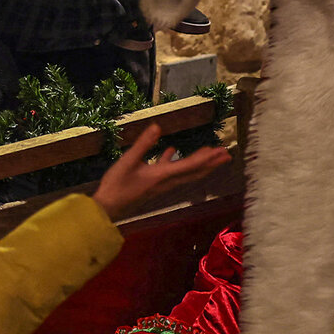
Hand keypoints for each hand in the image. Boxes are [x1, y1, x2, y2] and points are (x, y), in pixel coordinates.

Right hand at [93, 124, 231, 221]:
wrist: (108, 207)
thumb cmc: (116, 185)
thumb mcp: (128, 161)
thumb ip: (143, 144)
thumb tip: (157, 126)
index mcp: (162, 175)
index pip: (190, 165)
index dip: (207, 157)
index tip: (221, 151)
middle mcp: (167, 181)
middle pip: (195, 171)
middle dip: (211, 163)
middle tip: (226, 153)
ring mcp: (161, 184)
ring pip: (186, 173)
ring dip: (199, 163)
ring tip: (210, 153)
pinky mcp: (154, 184)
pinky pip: (171, 172)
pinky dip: (176, 162)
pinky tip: (172, 151)